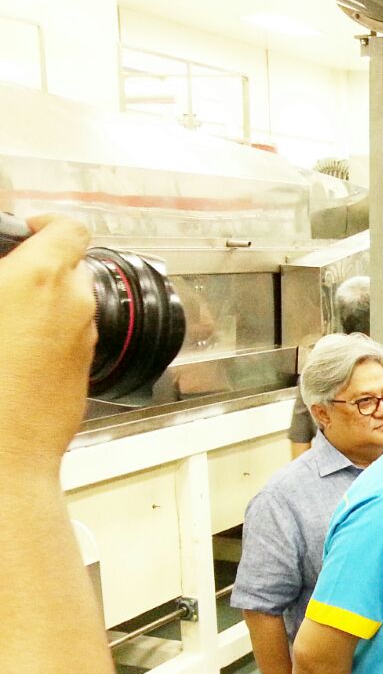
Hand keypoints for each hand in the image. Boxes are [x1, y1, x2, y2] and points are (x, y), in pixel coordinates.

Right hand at [0, 215, 94, 469]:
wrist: (3, 451)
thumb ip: (2, 280)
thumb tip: (6, 278)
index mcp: (41, 278)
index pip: (68, 227)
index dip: (47, 222)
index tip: (26, 228)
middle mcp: (74, 305)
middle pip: (71, 266)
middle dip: (41, 266)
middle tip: (4, 277)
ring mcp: (83, 340)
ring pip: (71, 305)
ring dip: (44, 302)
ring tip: (3, 318)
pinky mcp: (82, 371)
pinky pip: (69, 338)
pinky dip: (48, 334)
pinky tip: (10, 351)